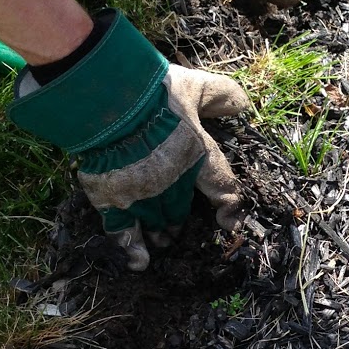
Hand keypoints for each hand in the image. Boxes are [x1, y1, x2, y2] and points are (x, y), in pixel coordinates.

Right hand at [8, 12, 249, 270]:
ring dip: (164, 232)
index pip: (223, 189)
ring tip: (165, 238)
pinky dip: (131, 249)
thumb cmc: (150, 91)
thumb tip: (243, 104)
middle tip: (182, 222)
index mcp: (196, 155)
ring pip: (159, 223)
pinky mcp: (112, 200)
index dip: (230, 207)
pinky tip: (140, 262)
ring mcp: (142, 195)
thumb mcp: (191, 86)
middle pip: (186, 209)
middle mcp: (173, 182)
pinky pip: (123, 232)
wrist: (104, 102)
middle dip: (186, 218)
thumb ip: (218, 94)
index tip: (230, 221)